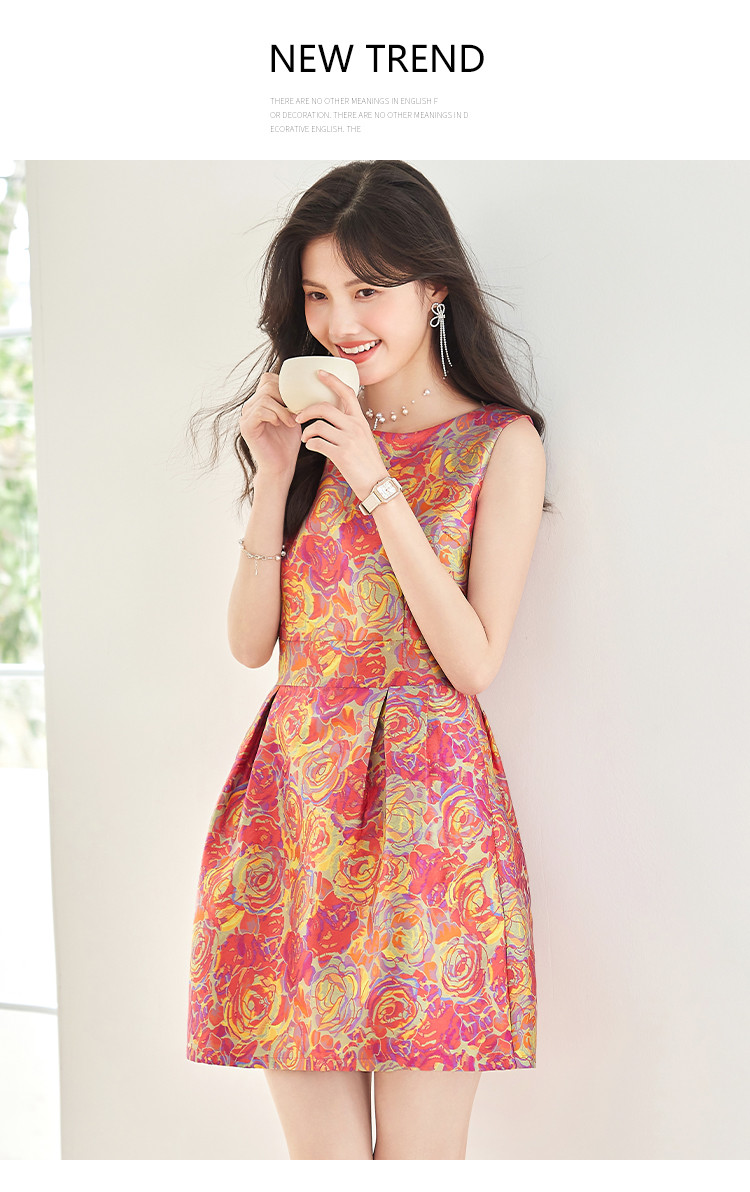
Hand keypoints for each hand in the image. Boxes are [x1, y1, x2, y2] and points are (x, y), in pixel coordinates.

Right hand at [239, 372, 300, 477]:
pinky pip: (260, 411)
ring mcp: (246, 416)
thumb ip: (293, 400)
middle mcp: (251, 406)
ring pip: (265, 398)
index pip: (268, 378)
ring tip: (290, 422)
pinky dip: (274, 416)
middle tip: (295, 413)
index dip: (284, 385)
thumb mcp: (294, 416)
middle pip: (267, 385)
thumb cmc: (288, 443)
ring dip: (282, 409)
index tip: (296, 402)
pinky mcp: (246, 426)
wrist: (281, 465)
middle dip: (285, 397)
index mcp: (260, 401)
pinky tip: (281, 425)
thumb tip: (304, 384)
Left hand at [295, 370, 391, 501]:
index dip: (332, 380)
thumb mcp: (363, 438)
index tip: (319, 373)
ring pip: (317, 426)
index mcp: (360, 420)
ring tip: (305, 438)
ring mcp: (348, 440)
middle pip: (324, 407)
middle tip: (298, 417)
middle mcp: (355, 426)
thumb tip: (331, 417)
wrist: (376, 484)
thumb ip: (350, 425)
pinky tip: (311, 447)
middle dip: (306, 410)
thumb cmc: (367, 462)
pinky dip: (310, 444)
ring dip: (306, 431)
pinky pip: (317, 443)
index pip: (347, 392)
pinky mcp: (341, 454)